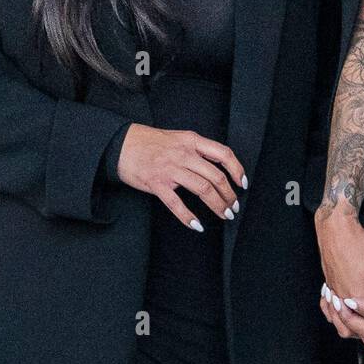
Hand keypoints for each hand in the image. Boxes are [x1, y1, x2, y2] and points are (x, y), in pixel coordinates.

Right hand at [117, 124, 245, 230]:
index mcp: (192, 141)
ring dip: (217, 205)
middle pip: (216, 176)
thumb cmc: (149, 141)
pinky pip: (176, 204)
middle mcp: (184, 154)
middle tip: (233, 207)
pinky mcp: (157, 183)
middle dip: (229, 195)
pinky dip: (188, 217)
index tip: (242, 184)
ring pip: (203, 190)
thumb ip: (197, 149)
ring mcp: (170, 169)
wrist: (121, 143)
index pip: (223, 154)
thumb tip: (218, 165)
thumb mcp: (178, 138)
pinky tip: (197, 226)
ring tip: (224, 215)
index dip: (237, 170)